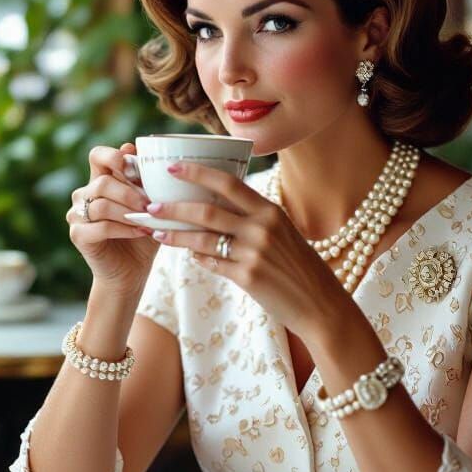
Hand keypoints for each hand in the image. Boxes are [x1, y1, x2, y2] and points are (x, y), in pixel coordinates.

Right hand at [67, 143, 156, 294]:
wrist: (132, 271)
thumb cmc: (143, 235)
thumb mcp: (150, 205)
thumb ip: (143, 179)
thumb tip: (132, 144)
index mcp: (100, 181)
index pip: (97, 155)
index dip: (113, 156)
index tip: (134, 167)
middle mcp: (84, 195)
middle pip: (102, 182)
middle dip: (129, 192)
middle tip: (151, 204)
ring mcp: (77, 215)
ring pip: (101, 205)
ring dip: (128, 212)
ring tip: (148, 221)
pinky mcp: (77, 235)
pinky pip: (100, 227)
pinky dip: (124, 229)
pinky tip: (141, 232)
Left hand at [143, 161, 348, 335]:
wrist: (320, 304)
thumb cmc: (300, 266)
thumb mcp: (282, 233)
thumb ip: (253, 220)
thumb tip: (217, 211)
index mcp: (270, 210)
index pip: (228, 182)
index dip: (198, 172)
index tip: (172, 167)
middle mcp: (262, 227)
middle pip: (207, 210)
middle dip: (174, 207)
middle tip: (150, 205)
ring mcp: (254, 252)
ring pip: (202, 238)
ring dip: (175, 235)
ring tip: (156, 232)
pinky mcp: (247, 277)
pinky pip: (212, 263)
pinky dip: (197, 258)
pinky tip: (189, 256)